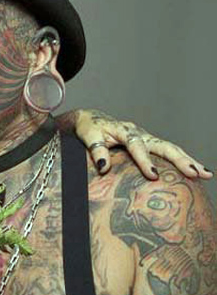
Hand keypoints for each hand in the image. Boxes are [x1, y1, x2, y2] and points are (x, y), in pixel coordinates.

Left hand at [61, 109, 212, 179]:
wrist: (91, 118)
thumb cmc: (89, 128)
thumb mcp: (89, 137)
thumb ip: (97, 151)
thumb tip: (104, 168)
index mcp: (124, 131)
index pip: (136, 145)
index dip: (145, 160)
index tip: (153, 175)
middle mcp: (139, 133)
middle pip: (163, 145)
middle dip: (180, 160)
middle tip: (195, 174)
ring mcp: (146, 137)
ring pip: (171, 148)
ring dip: (188, 160)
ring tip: (205, 174)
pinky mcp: (149, 143)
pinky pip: (168, 151)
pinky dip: (183, 160)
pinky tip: (196, 171)